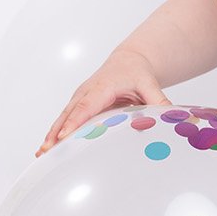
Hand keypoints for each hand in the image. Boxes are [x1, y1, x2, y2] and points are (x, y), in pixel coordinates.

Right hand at [35, 49, 170, 157]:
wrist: (128, 61)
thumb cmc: (137, 73)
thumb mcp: (150, 85)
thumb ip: (160, 100)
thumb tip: (175, 116)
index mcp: (102, 87)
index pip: (86, 106)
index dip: (75, 121)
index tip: (64, 135)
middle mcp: (86, 92)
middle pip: (69, 114)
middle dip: (56, 132)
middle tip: (47, 150)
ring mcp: (80, 98)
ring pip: (63, 118)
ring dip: (51, 135)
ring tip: (41, 153)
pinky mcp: (78, 104)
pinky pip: (64, 119)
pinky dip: (55, 133)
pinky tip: (47, 149)